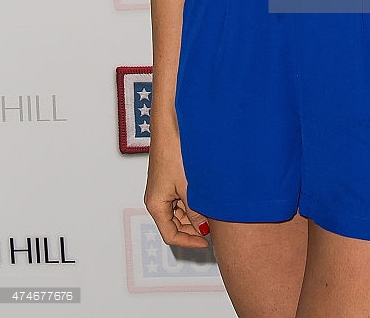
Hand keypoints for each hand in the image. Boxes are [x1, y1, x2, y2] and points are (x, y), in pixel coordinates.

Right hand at [144, 133, 209, 248]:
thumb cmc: (173, 153)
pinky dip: (192, 203)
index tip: (207, 243)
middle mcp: (156, 199)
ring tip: (213, 214)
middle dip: (193, 229)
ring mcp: (162, 189)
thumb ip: (194, 210)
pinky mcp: (168, 179)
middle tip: (214, 229)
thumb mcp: (187, 187)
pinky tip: (206, 199)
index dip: (189, 242)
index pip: (170, 235)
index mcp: (156, 205)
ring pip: (178, 213)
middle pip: (174, 225)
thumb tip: (203, 229)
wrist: (170, 126)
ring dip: (194, 215)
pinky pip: (179, 199)